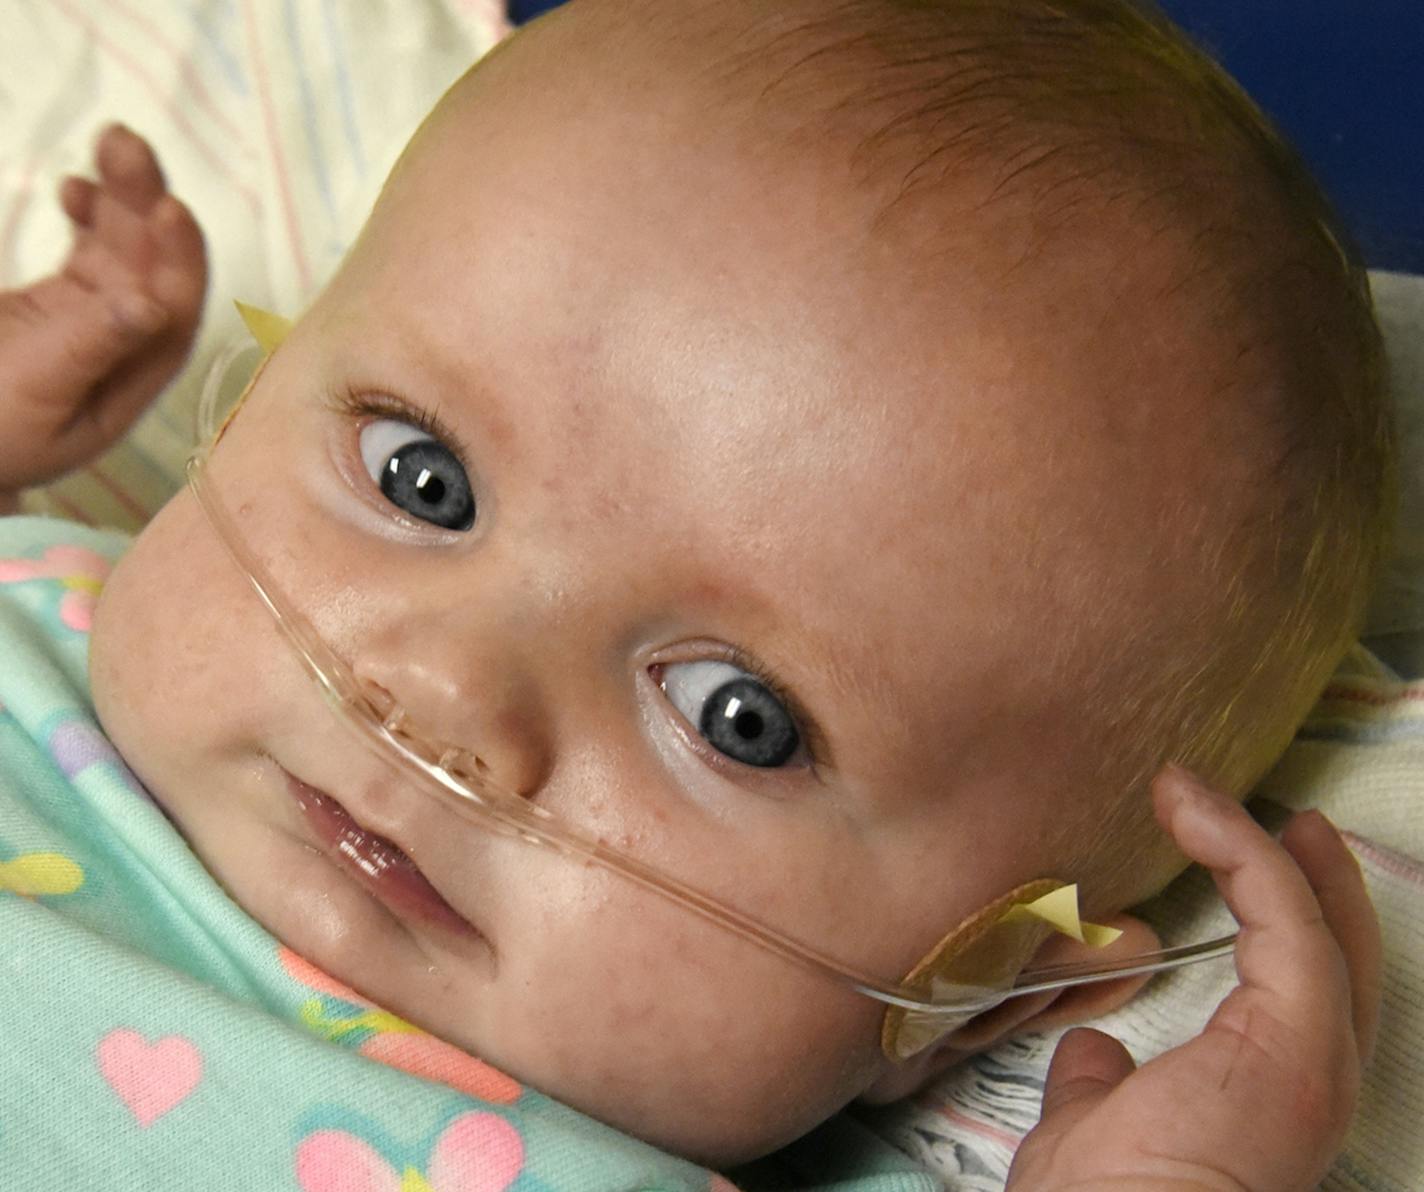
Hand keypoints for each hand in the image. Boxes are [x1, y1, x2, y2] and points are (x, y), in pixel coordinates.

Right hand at [0, 124, 205, 507]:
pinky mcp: (63, 303)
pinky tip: (77, 187)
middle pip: (153, 263)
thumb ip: (90, 349)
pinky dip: (91, 214)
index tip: (169, 208)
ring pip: (125, 247)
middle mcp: (129, 342)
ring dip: (123, 195)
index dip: (179, 256)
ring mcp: (98, 318)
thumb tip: (150, 306)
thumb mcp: (39, 398)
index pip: (175, 307)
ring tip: (114, 141)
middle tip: (126, 143)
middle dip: (146, 201)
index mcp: (136, 374)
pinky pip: (92, 249)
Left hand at [1006, 765, 1379, 1191]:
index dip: (1280, 920)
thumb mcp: (1095, 1126)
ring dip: (1270, 852)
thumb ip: (1104, 1085)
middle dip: (1315, 882)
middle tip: (1295, 820)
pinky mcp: (1295, 1037)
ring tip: (1226, 795)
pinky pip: (1284, 919)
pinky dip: (1246, 853)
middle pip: (1334, 958)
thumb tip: (1092, 1054)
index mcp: (1264, 1097)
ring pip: (1316, 931)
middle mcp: (1306, 1080)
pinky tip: (1195, 809)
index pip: (1294, 992)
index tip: (1239, 853)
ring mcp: (1310, 1061)